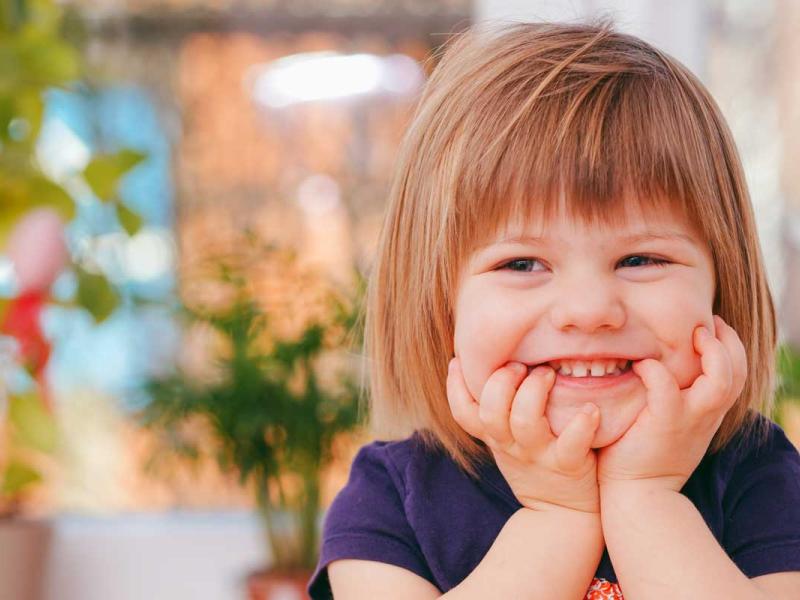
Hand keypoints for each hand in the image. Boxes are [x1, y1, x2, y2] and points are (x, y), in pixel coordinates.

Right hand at [447, 357, 600, 512]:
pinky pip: (571, 444)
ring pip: (525, 422)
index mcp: (495, 437)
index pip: (462, 413)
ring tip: (548, 373)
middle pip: (491, 412)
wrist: (562, 515)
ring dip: (534, 392)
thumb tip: (490, 365)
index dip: (455, 387)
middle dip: (501, 382)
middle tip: (519, 365)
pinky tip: (590, 409)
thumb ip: (498, 411)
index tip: (459, 360)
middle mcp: (511, 445)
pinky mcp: (567, 466)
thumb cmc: (535, 465)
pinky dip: (581, 425)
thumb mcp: (506, 442)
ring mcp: (538, 455)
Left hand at [597, 315, 746, 492]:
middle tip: (707, 323)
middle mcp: (705, 415)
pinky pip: (666, 389)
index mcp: (707, 413)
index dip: (730, 347)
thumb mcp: (670, 425)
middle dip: (729, 341)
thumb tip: (658, 366)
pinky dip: (656, 371)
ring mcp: (688, 420)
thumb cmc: (643, 456)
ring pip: (720, 380)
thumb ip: (674, 399)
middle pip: (738, 372)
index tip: (711, 328)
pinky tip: (642, 364)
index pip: (735, 374)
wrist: (637, 496)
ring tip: (693, 335)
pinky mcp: (663, 425)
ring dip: (711, 352)